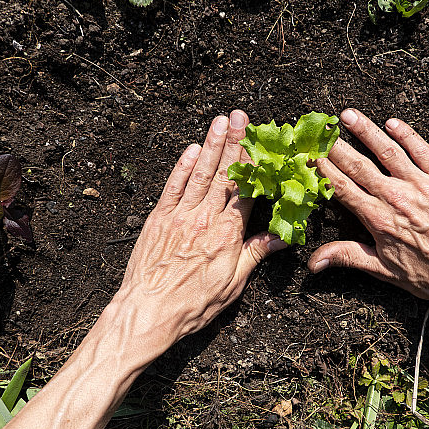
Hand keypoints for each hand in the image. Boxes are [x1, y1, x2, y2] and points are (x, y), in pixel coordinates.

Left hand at [116, 110, 286, 342]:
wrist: (148, 312)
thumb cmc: (192, 305)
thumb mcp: (233, 286)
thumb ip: (254, 256)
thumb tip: (280, 238)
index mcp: (227, 235)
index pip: (246, 192)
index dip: (255, 165)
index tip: (262, 142)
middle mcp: (205, 219)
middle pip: (224, 175)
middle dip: (234, 143)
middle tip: (240, 116)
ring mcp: (179, 216)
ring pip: (199, 174)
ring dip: (210, 145)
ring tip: (219, 121)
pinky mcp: (158, 219)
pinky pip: (173, 187)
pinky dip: (182, 167)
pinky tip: (191, 149)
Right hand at [308, 109, 428, 311]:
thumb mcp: (385, 271)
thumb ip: (348, 257)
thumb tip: (313, 262)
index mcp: (379, 220)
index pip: (343, 187)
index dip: (324, 169)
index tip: (310, 154)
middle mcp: (397, 198)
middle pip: (359, 165)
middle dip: (337, 145)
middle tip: (321, 129)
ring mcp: (422, 185)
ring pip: (388, 151)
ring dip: (366, 130)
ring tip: (348, 115)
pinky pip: (422, 150)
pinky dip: (406, 134)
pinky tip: (392, 123)